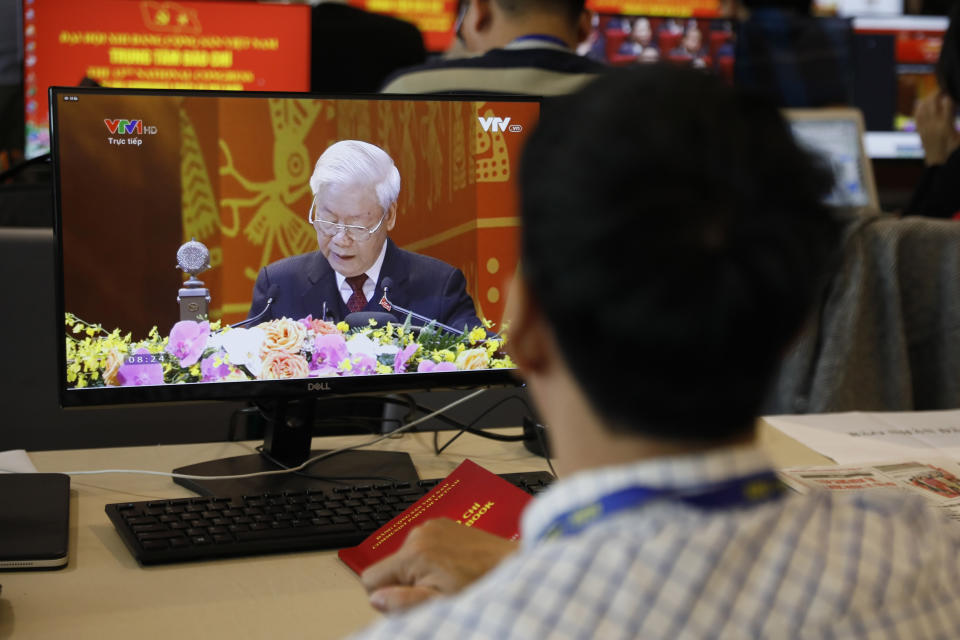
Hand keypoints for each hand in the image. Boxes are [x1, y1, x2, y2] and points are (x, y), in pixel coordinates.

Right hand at [360, 518, 518, 613]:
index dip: (386, 595)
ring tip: (448, 578)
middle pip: (389, 567)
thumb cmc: (478, 585)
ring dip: (420, 569)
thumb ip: (403, 602)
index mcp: (412, 554)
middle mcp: (418, 533)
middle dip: (405, 582)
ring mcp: (431, 526)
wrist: (510, 564)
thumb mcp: (439, 603)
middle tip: (435, 591)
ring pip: (406, 556)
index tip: (410, 599)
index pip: (370, 577)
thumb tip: (376, 598)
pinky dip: (432, 556)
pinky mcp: (443, 524)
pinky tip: (453, 565)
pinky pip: (423, 544)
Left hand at [915, 91, 959, 166]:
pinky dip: (919, 107)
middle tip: (944, 90)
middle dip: (938, 93)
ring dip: (928, 98)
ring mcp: (925, 127)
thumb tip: (957, 106)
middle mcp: (934, 125)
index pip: (947, 103)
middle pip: (932, 102)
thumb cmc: (954, 151)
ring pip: (923, 107)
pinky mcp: (920, 131)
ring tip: (936, 94)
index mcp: (946, 125)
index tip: (953, 93)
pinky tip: (922, 102)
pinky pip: (917, 115)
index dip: (950, 96)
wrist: (939, 163)